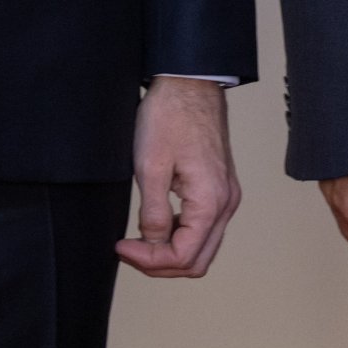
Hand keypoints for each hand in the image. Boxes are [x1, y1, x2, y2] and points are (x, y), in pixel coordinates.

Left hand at [119, 77, 241, 276]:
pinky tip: (158, 226)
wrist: (190, 83)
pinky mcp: (220, 188)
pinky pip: (205, 228)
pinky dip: (181, 237)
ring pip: (203, 247)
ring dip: (171, 253)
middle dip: (160, 264)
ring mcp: (226, 195)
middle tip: (130, 252)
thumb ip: (152, 213)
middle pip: (197, 261)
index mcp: (211, 201)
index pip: (183, 256)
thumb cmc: (171, 116)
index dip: (148, 260)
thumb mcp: (150, 167)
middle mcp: (226, 203)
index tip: (121, 246)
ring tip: (140, 242)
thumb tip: (152, 243)